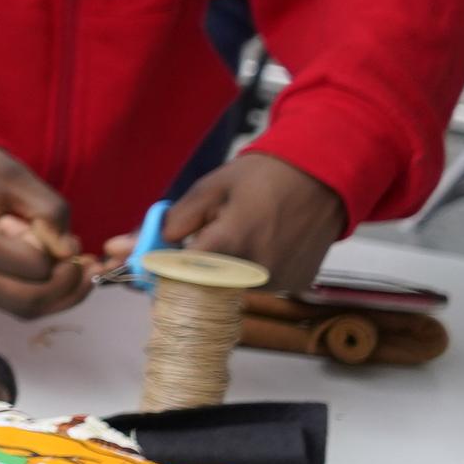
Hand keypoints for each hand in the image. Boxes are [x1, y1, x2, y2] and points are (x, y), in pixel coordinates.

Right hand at [0, 146, 91, 317]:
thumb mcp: (13, 173)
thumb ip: (47, 207)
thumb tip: (68, 249)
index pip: (30, 266)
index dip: (59, 255)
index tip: (68, 236)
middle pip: (27, 301)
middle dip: (66, 283)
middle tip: (82, 261)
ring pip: (25, 310)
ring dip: (62, 295)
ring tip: (79, 269)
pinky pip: (20, 305)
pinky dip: (50, 296)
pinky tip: (63, 274)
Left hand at [164, 150, 348, 291]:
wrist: (324, 178)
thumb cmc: (263, 177)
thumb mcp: (212, 186)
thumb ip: (177, 218)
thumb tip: (140, 246)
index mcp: (231, 241)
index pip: (179, 273)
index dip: (162, 270)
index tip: (150, 265)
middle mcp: (255, 268)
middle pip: (204, 283)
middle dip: (192, 268)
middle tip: (204, 239)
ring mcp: (278, 280)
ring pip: (231, 286)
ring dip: (223, 269)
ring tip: (243, 234)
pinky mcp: (295, 284)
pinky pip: (258, 285)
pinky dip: (250, 270)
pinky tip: (264, 244)